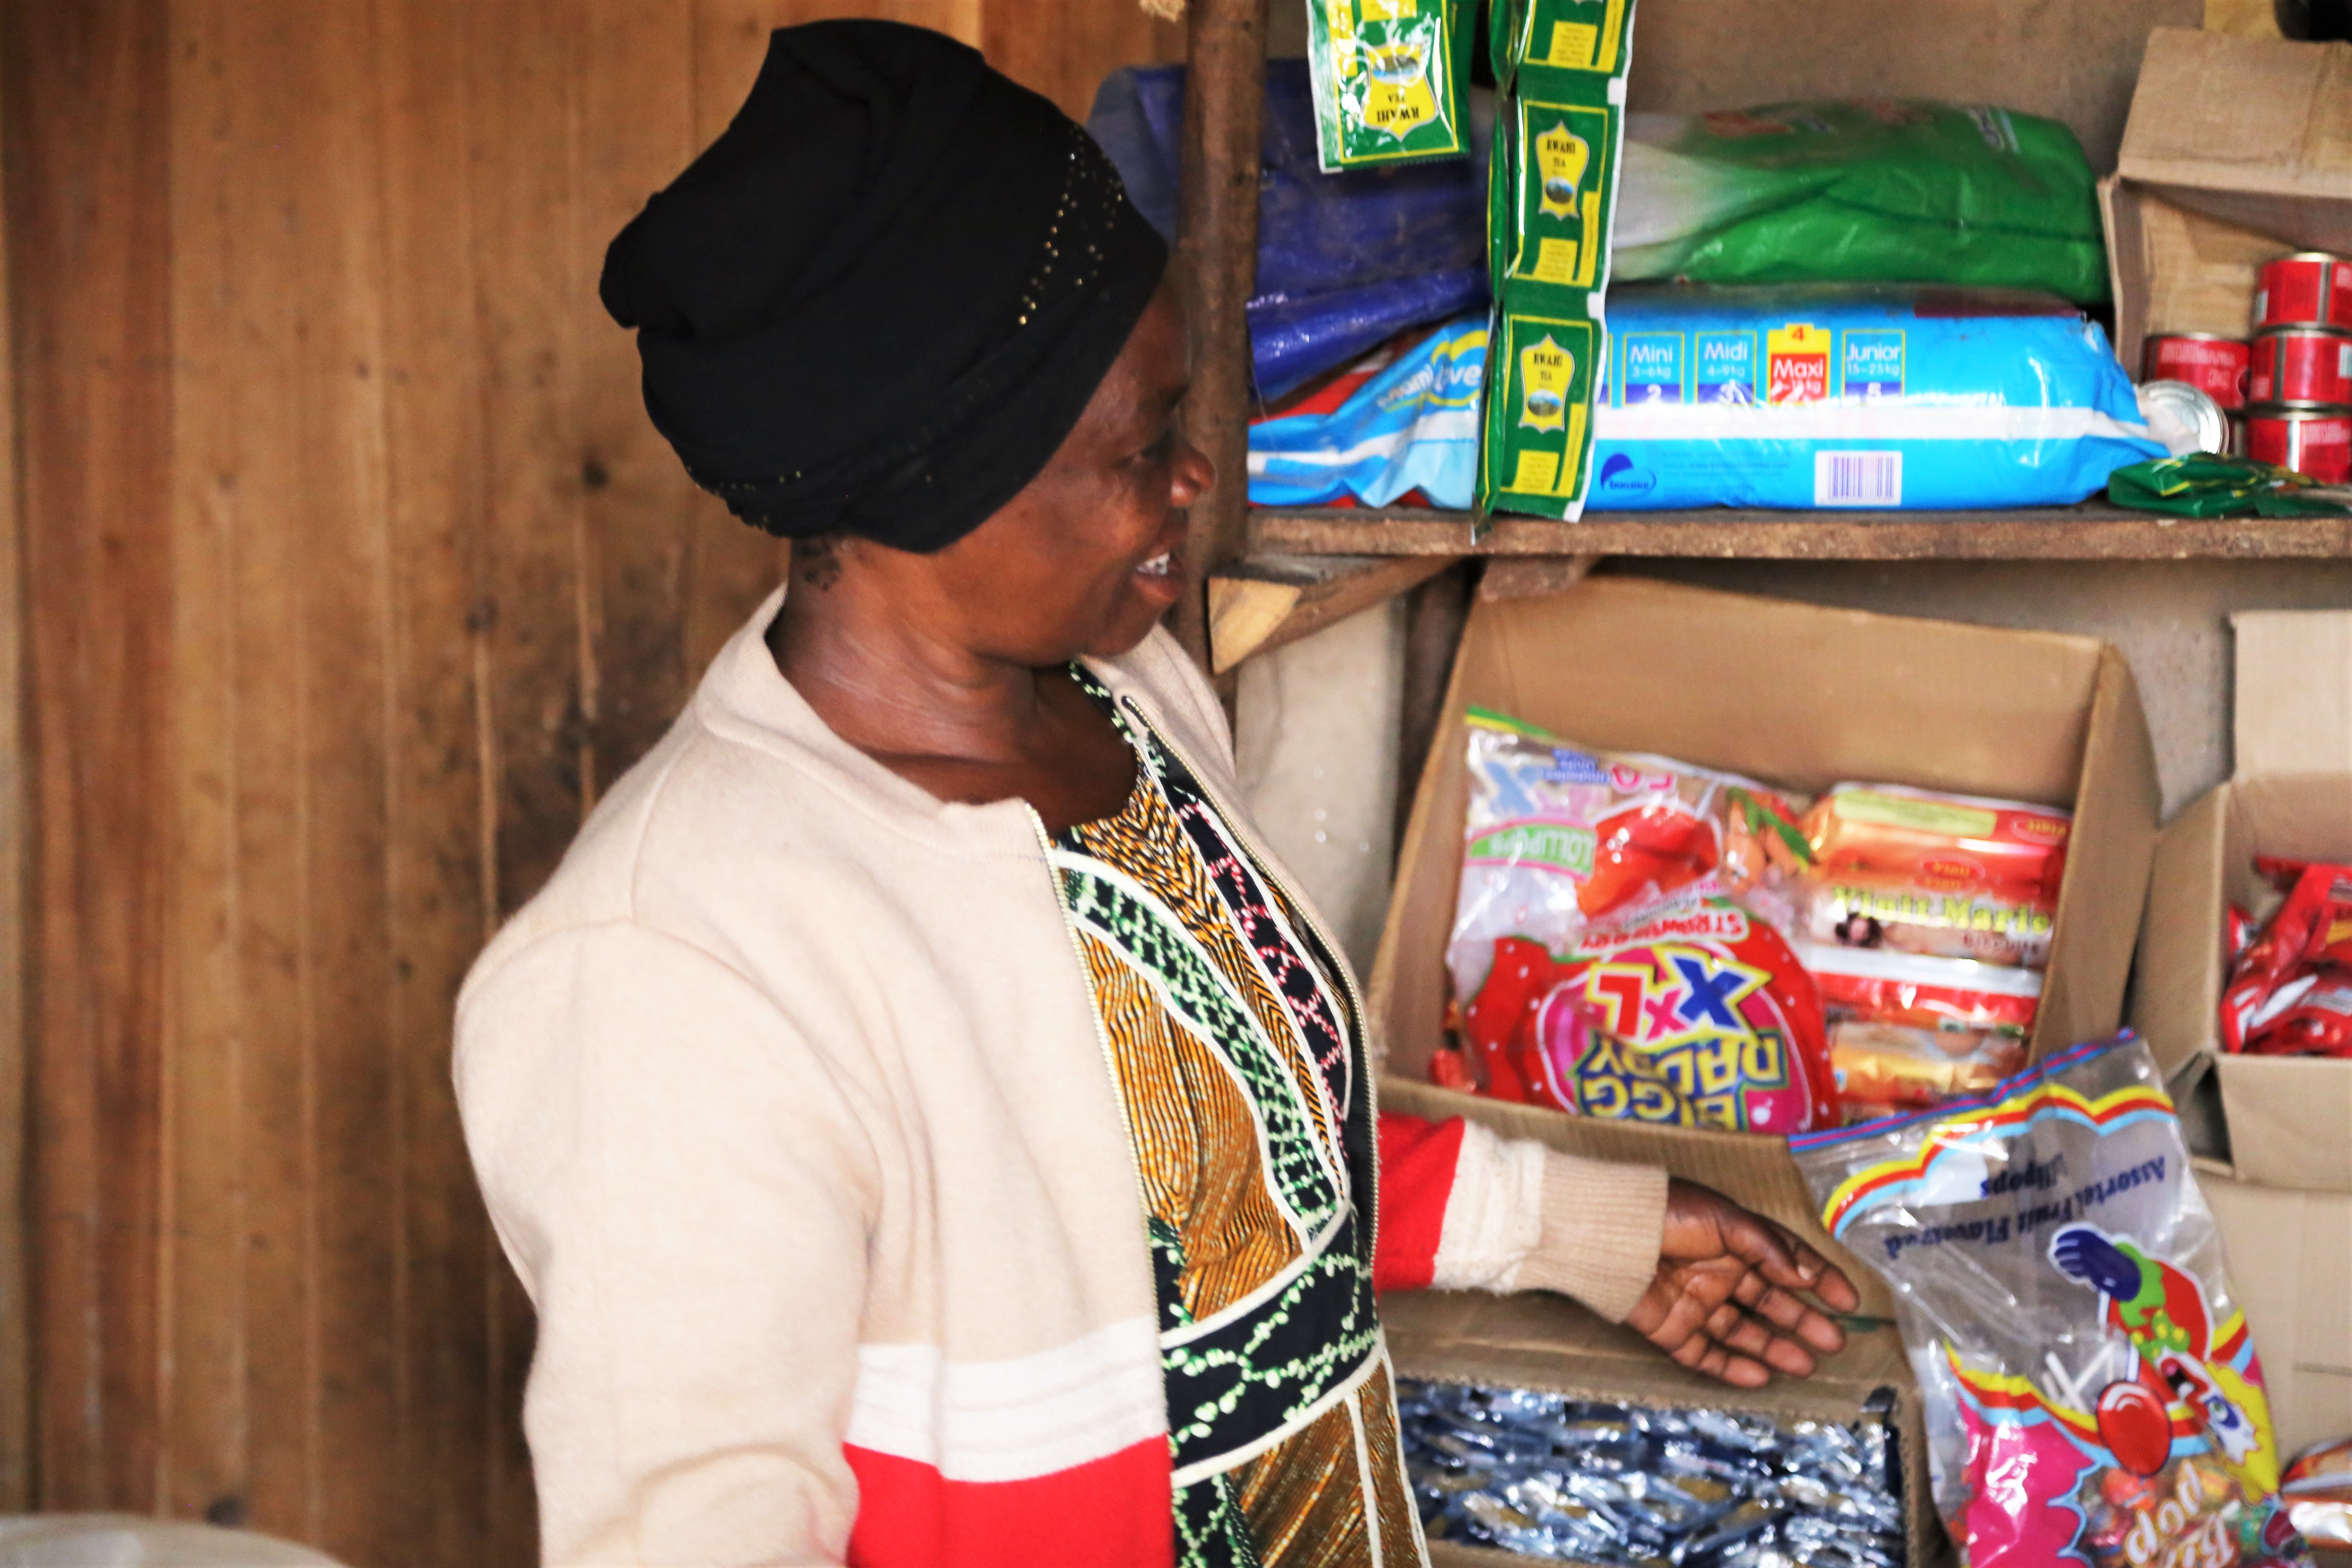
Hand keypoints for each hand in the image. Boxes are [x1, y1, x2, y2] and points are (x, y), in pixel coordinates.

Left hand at [1624, 1178, 1860, 1387]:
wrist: (1608, 1233)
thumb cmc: (1666, 1213)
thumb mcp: (1724, 1219)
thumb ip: (1766, 1247)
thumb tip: (1803, 1275)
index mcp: (1734, 1240)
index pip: (1785, 1261)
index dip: (1818, 1279)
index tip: (1847, 1301)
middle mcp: (1719, 1273)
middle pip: (1769, 1302)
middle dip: (1802, 1321)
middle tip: (1834, 1342)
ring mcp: (1696, 1302)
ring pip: (1742, 1333)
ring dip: (1774, 1349)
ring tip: (1806, 1366)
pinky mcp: (1671, 1329)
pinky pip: (1705, 1355)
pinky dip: (1731, 1368)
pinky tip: (1759, 1377)